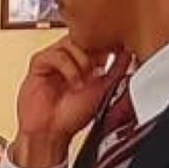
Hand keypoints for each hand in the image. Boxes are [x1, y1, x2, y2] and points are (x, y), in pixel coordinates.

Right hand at [12, 41, 131, 167]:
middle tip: (98, 66)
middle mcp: (68, 60)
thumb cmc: (71, 117)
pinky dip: (67, 67)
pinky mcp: (39, 65)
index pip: (94, 40)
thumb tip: (129, 53)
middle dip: (92, 50)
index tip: (114, 50)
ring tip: (84, 78)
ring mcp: (53, 61)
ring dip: (81, 60)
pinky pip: (54, 54)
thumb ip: (117, 69)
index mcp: (83, 63)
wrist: (51, 131)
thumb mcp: (104, 89)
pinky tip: (72, 81)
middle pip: (81, 36)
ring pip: (69, 42)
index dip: (105, 43)